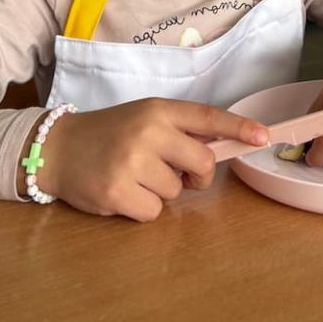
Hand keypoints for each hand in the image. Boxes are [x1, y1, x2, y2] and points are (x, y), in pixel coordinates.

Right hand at [25, 99, 267, 221]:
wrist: (60, 148)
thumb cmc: (111, 133)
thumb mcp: (145, 118)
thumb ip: (178, 130)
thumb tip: (218, 150)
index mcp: (158, 109)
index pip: (207, 116)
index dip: (238, 127)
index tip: (263, 136)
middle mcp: (148, 131)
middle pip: (202, 162)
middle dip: (197, 174)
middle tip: (175, 171)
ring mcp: (132, 162)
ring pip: (177, 191)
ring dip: (162, 191)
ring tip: (135, 175)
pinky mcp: (117, 192)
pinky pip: (154, 212)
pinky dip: (143, 209)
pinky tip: (124, 193)